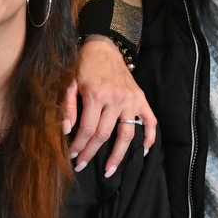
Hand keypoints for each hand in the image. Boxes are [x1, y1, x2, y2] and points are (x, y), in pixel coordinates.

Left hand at [65, 36, 156, 176]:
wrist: (103, 47)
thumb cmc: (83, 65)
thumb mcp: (68, 83)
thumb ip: (67, 107)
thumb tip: (67, 131)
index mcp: (97, 95)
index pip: (88, 129)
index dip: (79, 145)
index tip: (72, 156)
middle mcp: (116, 99)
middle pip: (104, 135)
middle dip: (91, 153)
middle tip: (82, 166)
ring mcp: (131, 100)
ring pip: (127, 135)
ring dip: (118, 156)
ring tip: (110, 171)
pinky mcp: (141, 99)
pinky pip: (150, 121)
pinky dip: (150, 137)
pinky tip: (144, 152)